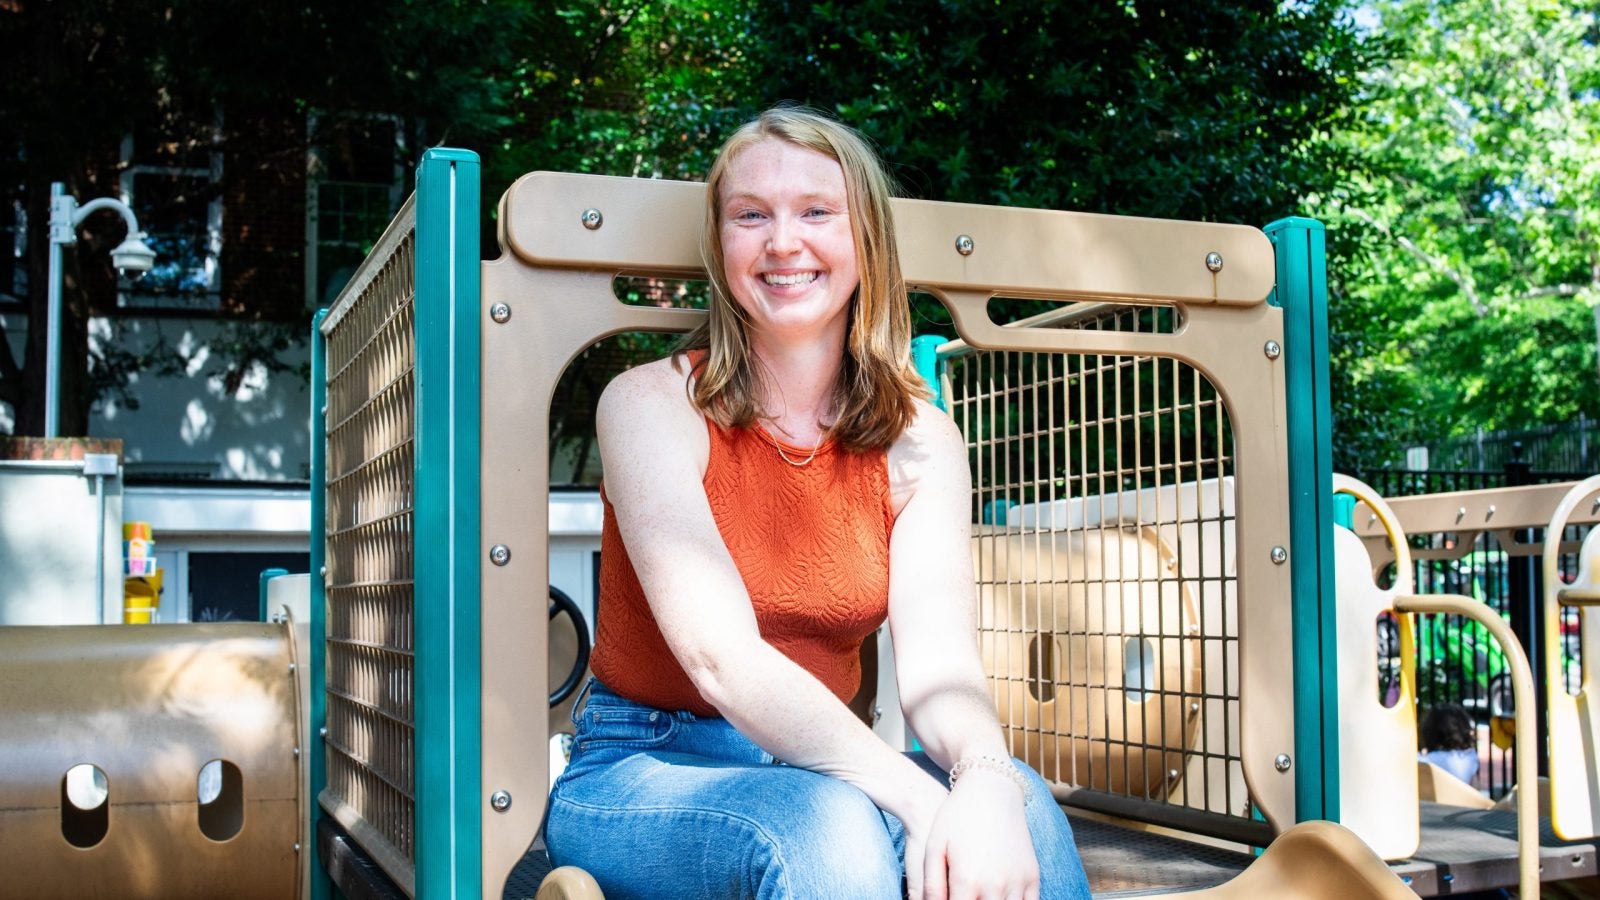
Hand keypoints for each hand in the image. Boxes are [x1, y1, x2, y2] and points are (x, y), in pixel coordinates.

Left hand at [918, 767, 1039, 899]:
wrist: (992, 788)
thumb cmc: (956, 816)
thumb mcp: (935, 847)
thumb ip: (932, 885)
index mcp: (967, 880)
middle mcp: (995, 885)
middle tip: (965, 897)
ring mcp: (1017, 881)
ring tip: (981, 897)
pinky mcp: (1033, 875)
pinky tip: (1000, 899)